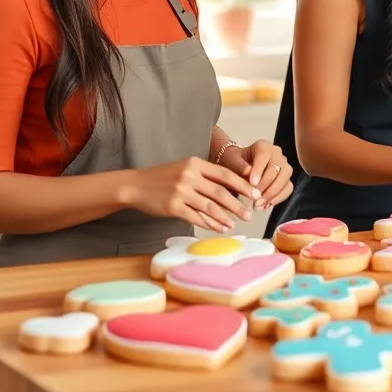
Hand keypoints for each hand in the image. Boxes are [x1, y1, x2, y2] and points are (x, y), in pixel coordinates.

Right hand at [122, 157, 260, 233]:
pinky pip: (196, 218)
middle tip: (249, 214)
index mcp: (195, 163)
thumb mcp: (185, 168)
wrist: (135, 185)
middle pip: (220, 192)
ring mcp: (180, 192)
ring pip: (210, 207)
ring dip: (225, 217)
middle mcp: (189, 176)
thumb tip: (232, 187)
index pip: (224, 174)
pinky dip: (210, 224)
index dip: (242, 185)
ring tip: (236, 224)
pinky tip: (219, 228)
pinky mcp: (173, 207)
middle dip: (237, 205)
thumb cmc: (163, 178)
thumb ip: (205, 175)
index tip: (255, 193)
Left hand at [219, 140, 292, 209]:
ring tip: (259, 204)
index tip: (252, 183)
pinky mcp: (286, 178)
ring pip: (285, 178)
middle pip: (278, 168)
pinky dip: (279, 198)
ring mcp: (284, 166)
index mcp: (263, 146)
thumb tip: (248, 171)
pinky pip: (288, 188)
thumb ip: (239, 165)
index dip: (259, 170)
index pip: (264, 156)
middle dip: (266, 185)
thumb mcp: (231, 161)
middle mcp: (277, 154)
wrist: (238, 167)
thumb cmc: (234, 162)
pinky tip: (266, 205)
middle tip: (255, 198)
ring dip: (273, 193)